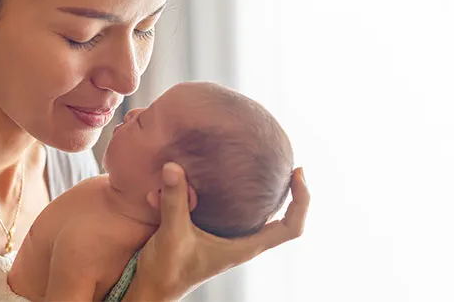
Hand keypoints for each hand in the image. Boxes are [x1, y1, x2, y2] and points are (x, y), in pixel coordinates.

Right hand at [122, 163, 309, 300]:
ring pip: (261, 215)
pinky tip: (228, 177)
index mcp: (244, 247)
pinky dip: (238, 193)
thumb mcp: (171, 233)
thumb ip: (174, 201)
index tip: (297, 174)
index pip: (290, 229)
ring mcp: (231, 238)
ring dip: (266, 193)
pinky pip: (236, 210)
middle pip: (284, 220)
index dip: (301, 202)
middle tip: (290, 167)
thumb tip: (174, 167)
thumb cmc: (167, 269)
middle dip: (291, 193)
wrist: (152, 286)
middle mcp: (243, 242)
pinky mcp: (216, 232)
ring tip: (269, 167)